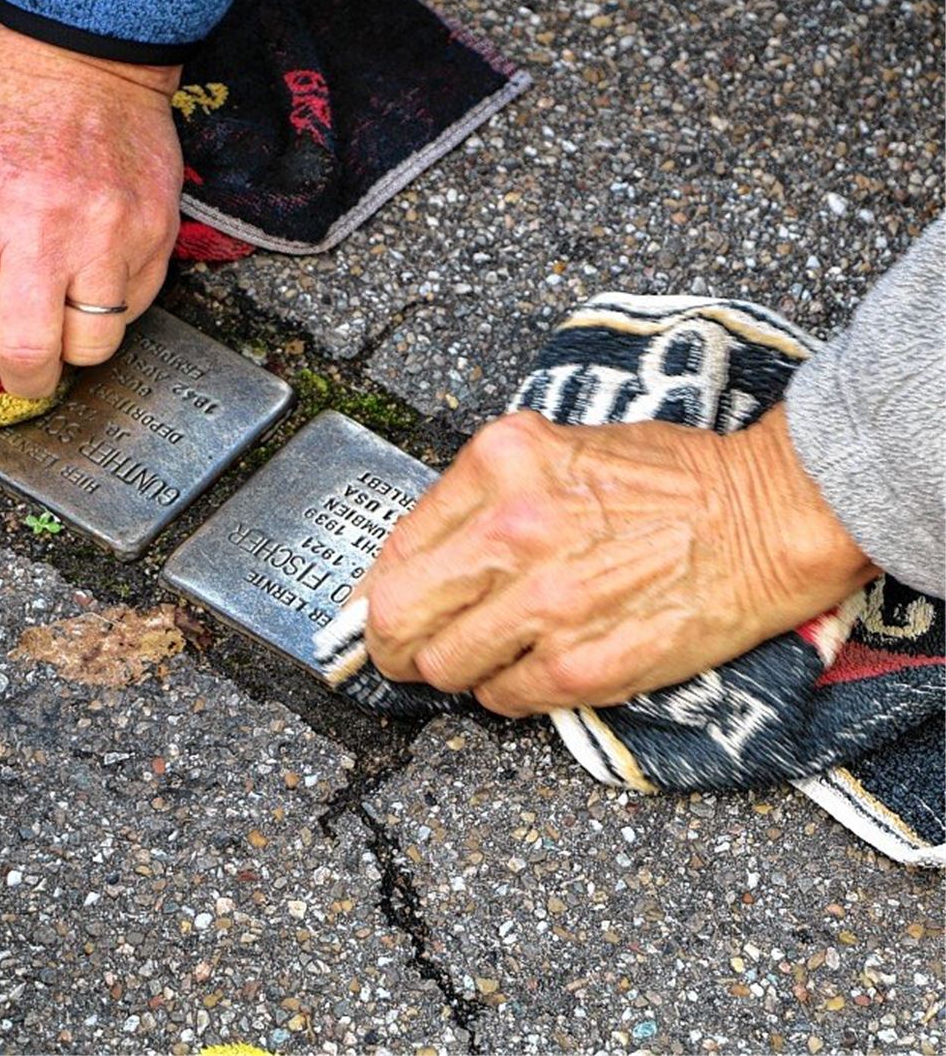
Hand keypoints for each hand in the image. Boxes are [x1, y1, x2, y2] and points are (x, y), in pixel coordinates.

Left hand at [0, 23, 183, 397]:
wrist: (84, 61)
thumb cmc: (3, 114)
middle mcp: (41, 225)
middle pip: (30, 351)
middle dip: (21, 380)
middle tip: (20, 375)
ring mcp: (107, 232)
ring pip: (92, 344)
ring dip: (72, 352)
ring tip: (61, 330)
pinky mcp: (154, 233)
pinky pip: (134, 308)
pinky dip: (111, 310)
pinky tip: (93, 282)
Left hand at [363, 404, 878, 715]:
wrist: (769, 515)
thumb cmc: (673, 480)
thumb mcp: (559, 449)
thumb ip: (486, 497)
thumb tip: (425, 558)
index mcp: (500, 463)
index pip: (395, 551)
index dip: (379, 594)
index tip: (380, 611)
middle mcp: (511, 531)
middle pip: (398, 618)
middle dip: (393, 645)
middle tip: (407, 652)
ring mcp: (545, 603)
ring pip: (445, 668)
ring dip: (458, 670)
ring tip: (490, 654)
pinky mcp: (582, 665)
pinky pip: (504, 700)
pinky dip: (509, 694)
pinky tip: (536, 667)